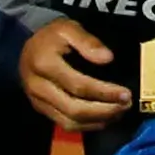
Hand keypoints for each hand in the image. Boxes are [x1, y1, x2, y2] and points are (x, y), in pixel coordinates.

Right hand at [18, 18, 132, 128]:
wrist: (29, 47)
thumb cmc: (52, 36)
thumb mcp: (69, 28)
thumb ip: (88, 41)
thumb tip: (108, 58)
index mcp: (44, 64)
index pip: (78, 85)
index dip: (104, 92)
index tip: (125, 93)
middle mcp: (38, 86)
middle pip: (74, 108)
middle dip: (104, 111)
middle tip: (125, 105)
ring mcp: (38, 101)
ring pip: (70, 121)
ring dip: (97, 121)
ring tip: (119, 113)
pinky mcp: (41, 109)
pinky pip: (65, 124)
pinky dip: (87, 126)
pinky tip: (104, 119)